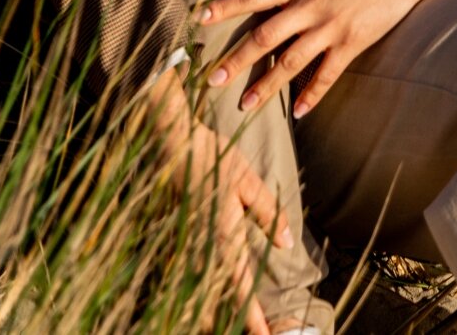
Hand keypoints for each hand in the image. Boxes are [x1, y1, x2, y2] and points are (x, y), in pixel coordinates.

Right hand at [147, 67, 292, 334]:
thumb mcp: (248, 180)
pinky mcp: (178, 235)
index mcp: (224, 236)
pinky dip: (200, 292)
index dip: (253, 318)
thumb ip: (268, 214)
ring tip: (227, 325)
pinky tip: (206, 299)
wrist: (170, 141)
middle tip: (255, 334)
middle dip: (232, 322)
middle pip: (217, 299)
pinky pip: (189, 274)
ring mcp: (187, 243)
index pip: (241, 288)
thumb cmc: (211, 156)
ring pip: (201, 291)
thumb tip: (287, 245)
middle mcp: (203, 247)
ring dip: (215, 311)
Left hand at [203, 0, 453, 119]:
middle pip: (266, 35)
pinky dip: (312, 94)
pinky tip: (297, 113)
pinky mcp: (352, 43)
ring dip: (266, 86)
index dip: (226, 6)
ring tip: (244, 106)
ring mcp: (331, 26)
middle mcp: (310, 5)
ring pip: (291, 61)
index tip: (200, 19)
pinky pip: (327, 74)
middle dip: (237, 59)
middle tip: (211, 80)